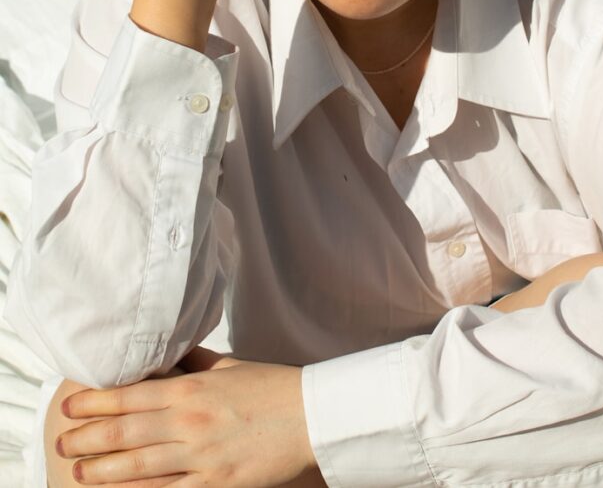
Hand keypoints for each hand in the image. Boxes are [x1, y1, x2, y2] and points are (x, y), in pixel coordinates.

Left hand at [55, 347, 318, 486]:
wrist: (312, 416)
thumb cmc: (271, 387)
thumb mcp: (229, 366)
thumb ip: (193, 363)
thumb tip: (165, 356)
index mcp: (192, 388)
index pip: (131, 395)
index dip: (96, 402)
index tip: (71, 405)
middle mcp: (190, 422)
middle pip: (126, 432)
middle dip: (89, 437)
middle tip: (62, 440)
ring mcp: (201, 457)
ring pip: (140, 466)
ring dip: (104, 469)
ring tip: (78, 470)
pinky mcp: (216, 484)